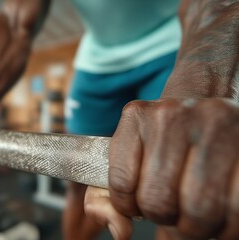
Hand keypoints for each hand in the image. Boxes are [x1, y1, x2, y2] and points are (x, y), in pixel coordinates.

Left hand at [85, 98, 238, 238]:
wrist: (204, 101)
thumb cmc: (166, 136)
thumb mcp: (131, 151)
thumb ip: (109, 191)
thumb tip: (119, 231)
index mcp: (136, 118)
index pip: (122, 183)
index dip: (130, 206)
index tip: (138, 206)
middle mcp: (171, 116)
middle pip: (158, 200)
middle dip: (164, 218)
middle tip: (172, 211)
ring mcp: (211, 123)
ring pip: (197, 209)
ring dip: (194, 225)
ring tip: (194, 212)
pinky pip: (234, 207)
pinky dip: (225, 226)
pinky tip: (218, 213)